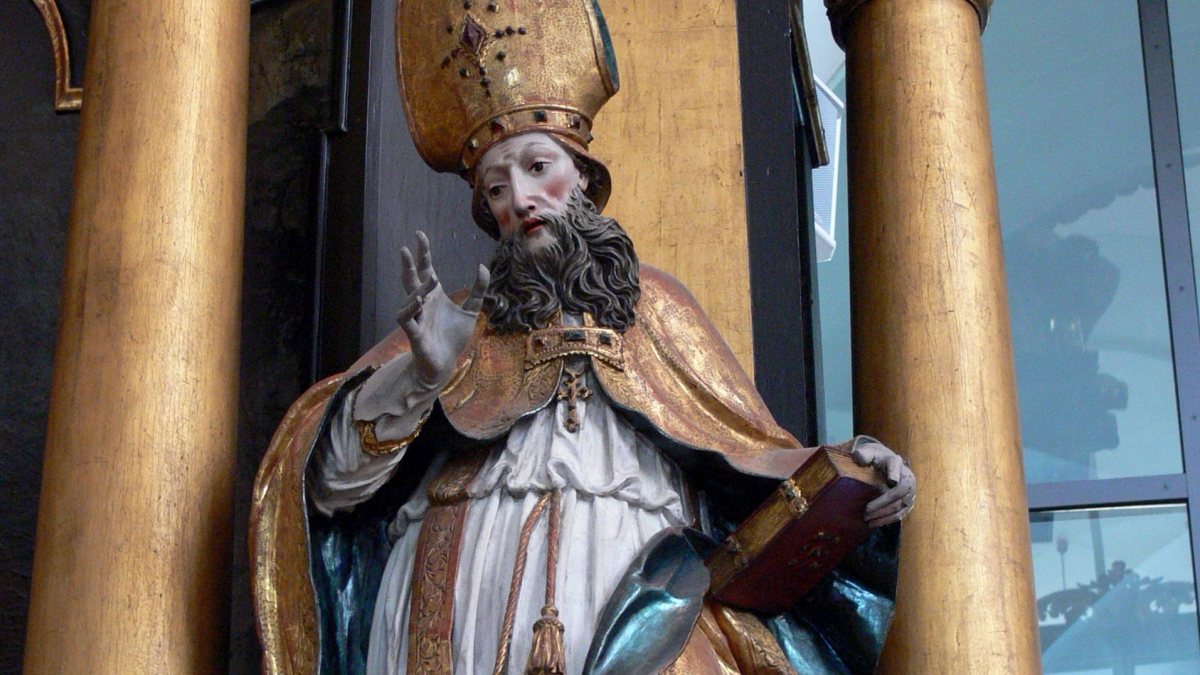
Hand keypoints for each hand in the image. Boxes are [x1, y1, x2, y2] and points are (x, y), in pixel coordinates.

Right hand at [395, 231, 489, 387]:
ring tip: (431, 278)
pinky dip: (410, 308)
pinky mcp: (414, 334)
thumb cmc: (453, 337)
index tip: (420, 235)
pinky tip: (419, 300)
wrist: (445, 363)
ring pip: (409, 297)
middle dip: (408, 264)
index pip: (426, 270)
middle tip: (405, 248)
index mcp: (434, 296)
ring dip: (417, 287)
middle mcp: (422, 304)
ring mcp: (417, 318)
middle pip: (411, 280)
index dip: (422, 253)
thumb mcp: (471, 311)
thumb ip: (478, 290)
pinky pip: (406, 318)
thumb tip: (482, 266)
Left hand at [851, 439, 915, 527]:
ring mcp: (910, 492)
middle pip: (898, 493)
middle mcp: (908, 478)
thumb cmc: (875, 459)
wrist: (885, 464)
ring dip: (883, 515)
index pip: (896, 467)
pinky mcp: (908, 504)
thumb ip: (863, 455)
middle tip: (865, 511)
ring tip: (867, 520)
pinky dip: (886, 520)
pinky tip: (873, 524)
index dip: (895, 474)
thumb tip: (858, 457)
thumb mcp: (868, 453)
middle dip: (882, 504)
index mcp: (896, 462)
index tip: (891, 481)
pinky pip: (900, 515)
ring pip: (899, 507)